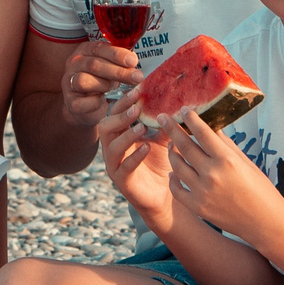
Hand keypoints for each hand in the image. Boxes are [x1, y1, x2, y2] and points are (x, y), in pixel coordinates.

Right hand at [61, 39, 141, 125]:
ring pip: (84, 80)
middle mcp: (74, 64)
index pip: (99, 48)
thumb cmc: (101, 82)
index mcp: (85, 51)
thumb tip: (133, 61)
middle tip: (136, 77)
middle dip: (118, 71)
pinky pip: (83, 102)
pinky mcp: (70, 102)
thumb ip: (119, 62)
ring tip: (115, 88)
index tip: (133, 61)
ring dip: (105, 84)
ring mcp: (69, 83)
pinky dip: (96, 102)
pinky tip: (103, 101)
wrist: (85, 106)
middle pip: (94, 64)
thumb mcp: (110, 67)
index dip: (117, 54)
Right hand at [97, 104, 173, 223]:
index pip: (115, 113)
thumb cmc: (161, 164)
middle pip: (105, 126)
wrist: (164, 195)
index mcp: (120, 134)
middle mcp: (113, 148)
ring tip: (141, 127)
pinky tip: (146, 148)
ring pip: (112, 146)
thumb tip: (178, 101)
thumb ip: (166, 123)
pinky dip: (134, 156)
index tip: (138, 90)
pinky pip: (123, 167)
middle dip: (120, 115)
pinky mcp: (122, 181)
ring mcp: (115, 165)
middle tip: (137, 107)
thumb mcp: (164, 139)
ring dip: (126, 135)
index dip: (124, 101)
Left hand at [152, 112, 275, 236]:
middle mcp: (212, 175)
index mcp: (227, 160)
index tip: (183, 109)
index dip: (190, 118)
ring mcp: (203, 192)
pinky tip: (173, 172)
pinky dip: (172, 178)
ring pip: (176, 166)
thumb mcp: (246, 162)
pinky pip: (176, 189)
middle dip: (171, 129)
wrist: (265, 223)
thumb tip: (210, 127)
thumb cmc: (260, 189)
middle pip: (184, 146)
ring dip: (172, 153)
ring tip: (172, 145)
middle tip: (162, 117)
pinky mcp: (198, 207)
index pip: (203, 132)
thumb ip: (225, 145)